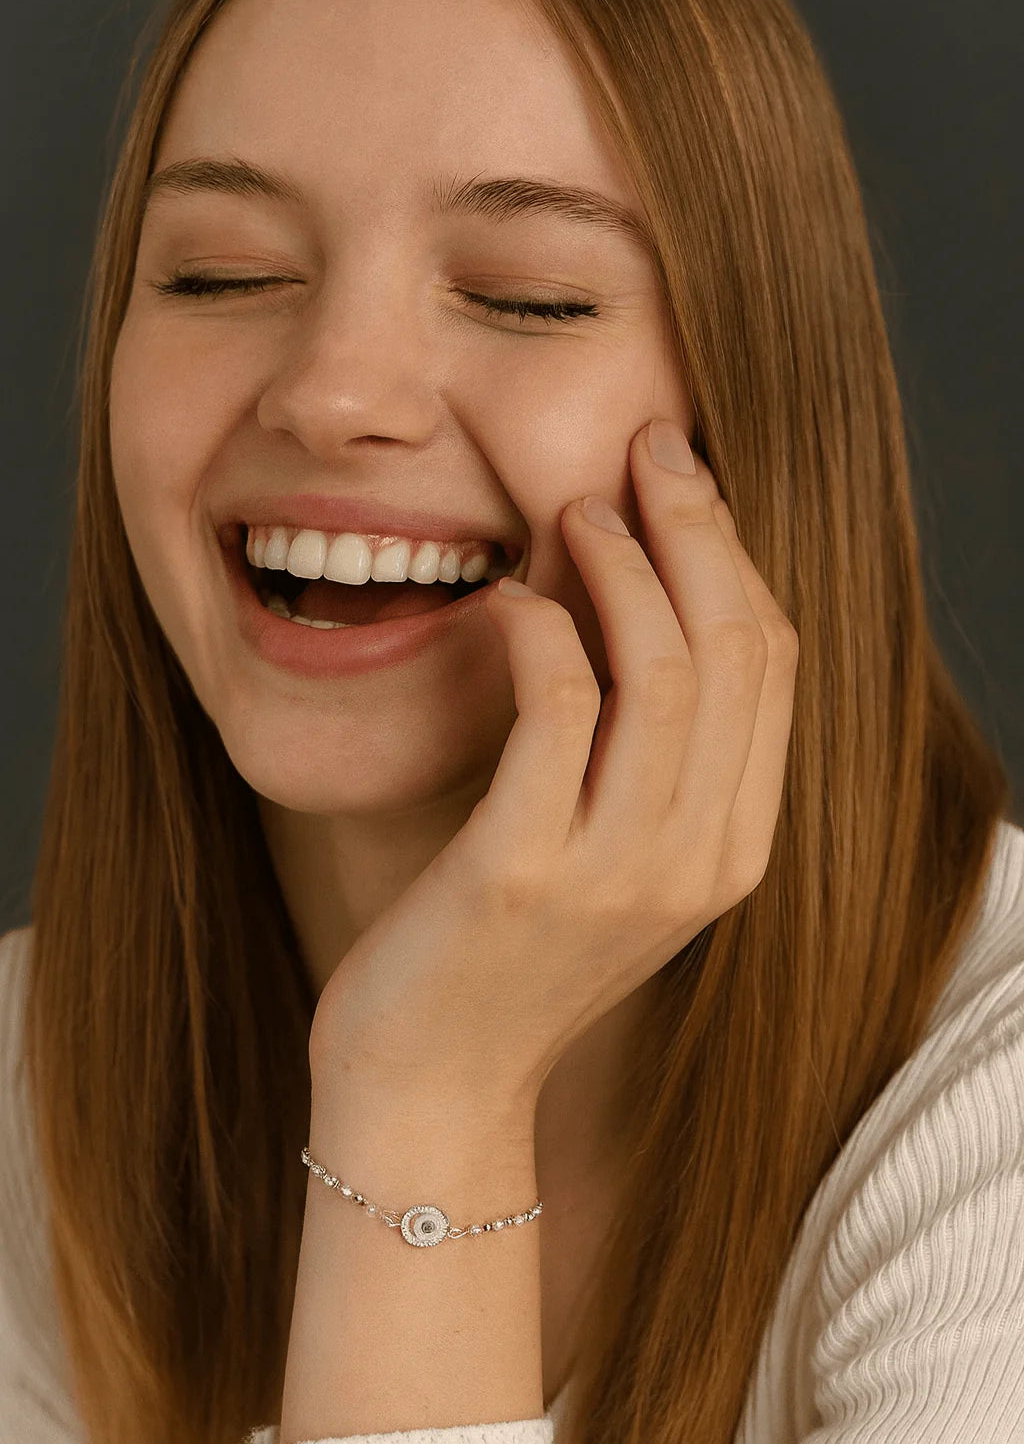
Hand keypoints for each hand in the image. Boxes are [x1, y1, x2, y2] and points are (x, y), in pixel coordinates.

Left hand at [310, 419, 799, 1114]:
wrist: (433, 1085)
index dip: (734, 553)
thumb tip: (640, 599)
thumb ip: (649, 756)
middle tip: (645, 448)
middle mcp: (701, 856)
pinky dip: (540, 630)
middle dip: (696, 526)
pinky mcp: (525, 869)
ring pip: (666, 666)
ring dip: (621, 564)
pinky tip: (507, 601)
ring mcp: (621, 869)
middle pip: (737, 645)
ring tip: (573, 510)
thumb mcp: (612, 859)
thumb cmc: (507, 957)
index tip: (686, 479)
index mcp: (735, 846)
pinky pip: (559, 705)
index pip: (774, 664)